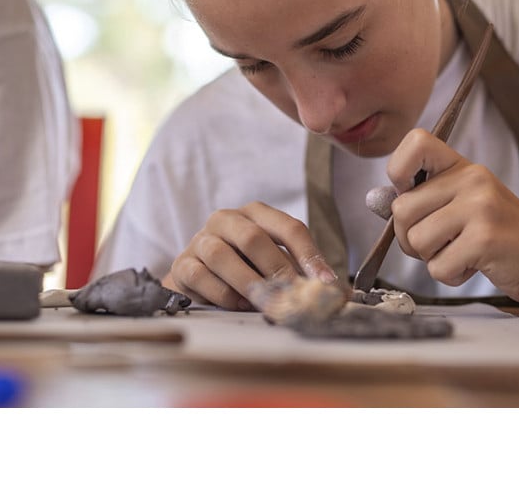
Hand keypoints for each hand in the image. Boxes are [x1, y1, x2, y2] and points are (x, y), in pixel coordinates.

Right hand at [164, 202, 336, 309]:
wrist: (196, 276)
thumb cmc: (244, 265)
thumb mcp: (273, 261)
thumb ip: (300, 271)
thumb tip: (336, 292)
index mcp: (256, 213)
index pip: (289, 227)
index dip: (309, 255)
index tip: (324, 281)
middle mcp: (227, 219)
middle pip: (253, 238)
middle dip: (276, 269)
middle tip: (292, 294)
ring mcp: (201, 239)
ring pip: (222, 255)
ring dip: (247, 282)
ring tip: (263, 301)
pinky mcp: (183, 263)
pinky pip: (201, 276)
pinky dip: (223, 293)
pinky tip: (238, 304)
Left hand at [386, 129, 518, 303]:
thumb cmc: (504, 234)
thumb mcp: (463, 206)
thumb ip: (422, 202)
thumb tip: (374, 201)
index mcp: (462, 167)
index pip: (415, 142)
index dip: (398, 171)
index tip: (411, 194)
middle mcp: (471, 179)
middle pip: (402, 209)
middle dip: (412, 238)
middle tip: (442, 243)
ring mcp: (480, 206)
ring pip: (416, 240)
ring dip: (433, 259)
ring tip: (463, 253)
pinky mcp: (486, 238)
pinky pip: (438, 266)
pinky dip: (451, 276)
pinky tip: (476, 265)